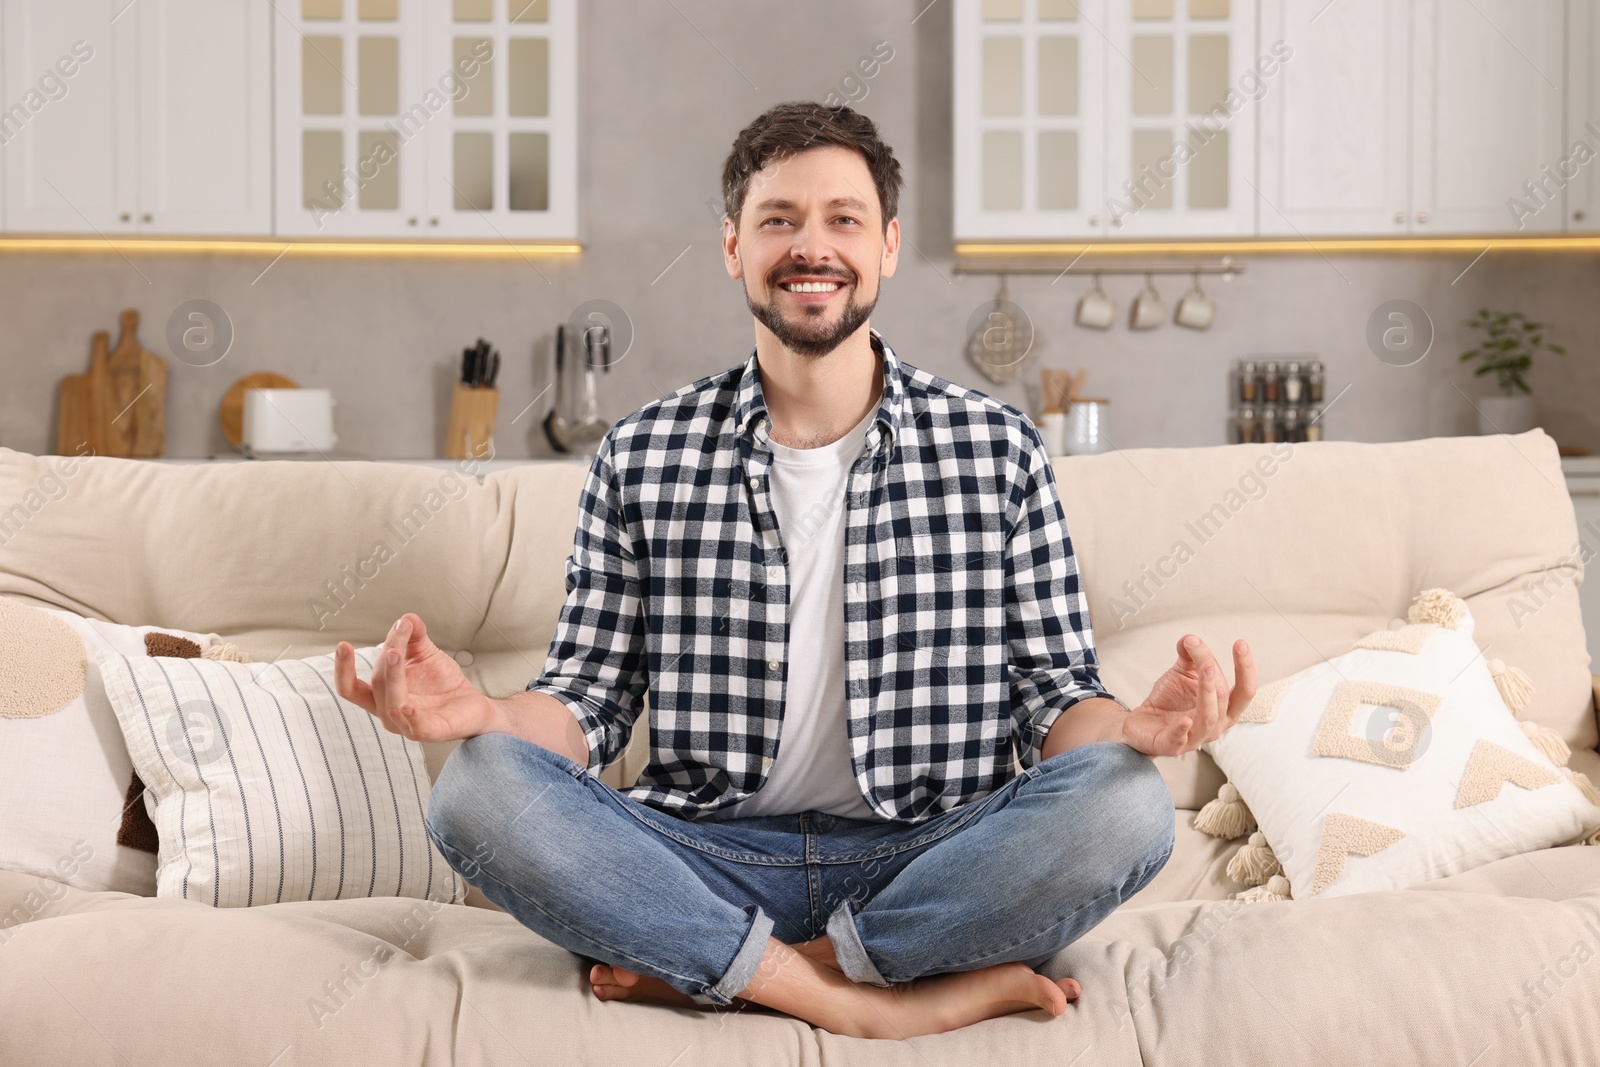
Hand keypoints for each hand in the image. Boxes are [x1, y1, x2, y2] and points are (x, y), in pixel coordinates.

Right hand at [333, 613, 495, 742]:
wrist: (472, 704)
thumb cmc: (442, 682)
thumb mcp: (425, 654)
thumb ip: (414, 636)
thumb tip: (407, 617)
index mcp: (382, 695)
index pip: (351, 688)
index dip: (343, 670)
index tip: (343, 645)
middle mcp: (389, 713)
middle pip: (377, 686)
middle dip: (386, 658)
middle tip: (398, 631)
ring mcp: (407, 726)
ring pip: (392, 704)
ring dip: (393, 677)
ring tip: (395, 653)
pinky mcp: (430, 732)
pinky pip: (415, 727)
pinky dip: (410, 716)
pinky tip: (408, 705)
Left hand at [1120, 635, 1256, 757]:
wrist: (1142, 723)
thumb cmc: (1169, 701)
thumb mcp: (1182, 674)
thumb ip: (1190, 656)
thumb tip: (1190, 638)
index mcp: (1224, 710)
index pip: (1245, 691)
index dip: (1246, 668)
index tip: (1240, 643)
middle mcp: (1215, 726)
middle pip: (1223, 699)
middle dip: (1214, 674)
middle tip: (1202, 653)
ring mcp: (1194, 738)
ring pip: (1207, 718)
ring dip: (1207, 692)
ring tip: (1205, 668)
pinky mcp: (1171, 746)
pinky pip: (1179, 740)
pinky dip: (1182, 730)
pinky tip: (1184, 720)